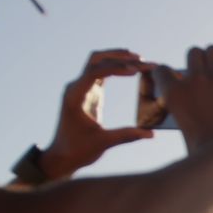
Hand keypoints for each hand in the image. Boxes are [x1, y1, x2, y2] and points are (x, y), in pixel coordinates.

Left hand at [42, 49, 154, 179]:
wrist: (62, 156)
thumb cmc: (78, 150)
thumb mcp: (103, 143)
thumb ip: (126, 136)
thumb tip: (151, 134)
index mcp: (75, 96)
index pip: (95, 72)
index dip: (116, 68)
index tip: (136, 70)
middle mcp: (76, 87)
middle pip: (96, 59)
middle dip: (118, 57)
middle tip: (141, 59)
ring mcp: (81, 88)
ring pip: (98, 62)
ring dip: (117, 59)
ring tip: (139, 60)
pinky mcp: (88, 93)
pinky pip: (101, 73)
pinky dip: (115, 69)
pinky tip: (131, 69)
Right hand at [152, 43, 212, 156]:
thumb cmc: (204, 151)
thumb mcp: (183, 129)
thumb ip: (184, 111)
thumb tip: (192, 103)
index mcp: (175, 93)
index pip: (162, 70)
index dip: (167, 73)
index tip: (172, 76)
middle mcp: (195, 80)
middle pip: (193, 52)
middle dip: (197, 60)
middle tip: (204, 69)